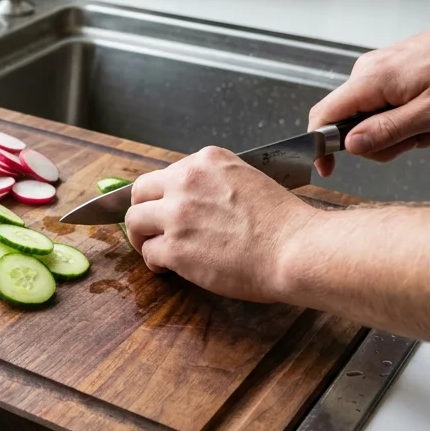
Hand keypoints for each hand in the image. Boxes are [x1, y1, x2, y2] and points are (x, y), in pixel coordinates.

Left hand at [125, 147, 321, 302]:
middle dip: (142, 212)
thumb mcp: (247, 179)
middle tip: (150, 229)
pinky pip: (148, 253)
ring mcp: (177, 215)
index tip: (165, 209)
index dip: (162, 195)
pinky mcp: (174, 248)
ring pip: (134, 222)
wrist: (295, 249)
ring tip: (156, 250)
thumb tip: (194, 199)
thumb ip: (214, 183)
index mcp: (206, 162)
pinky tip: (169, 268)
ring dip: (143, 238)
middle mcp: (186, 181)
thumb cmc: (281, 222)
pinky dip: (155, 263)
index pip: (165, 174)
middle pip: (139, 193)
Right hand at [308, 15, 429, 176]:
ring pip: (373, 117)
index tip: (328, 169)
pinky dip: (409, 117)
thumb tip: (350, 146)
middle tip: (419, 140)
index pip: (324, 116)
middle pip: (351, 123)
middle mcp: (369, 71)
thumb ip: (386, 131)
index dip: (321, 147)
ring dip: (404, 131)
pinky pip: (388, 105)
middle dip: (384, 141)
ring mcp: (381, 70)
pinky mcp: (394, 71)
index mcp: (372, 79)